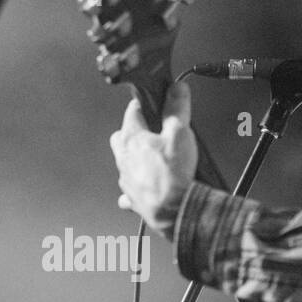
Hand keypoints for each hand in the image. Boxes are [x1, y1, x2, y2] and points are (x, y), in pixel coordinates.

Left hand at [109, 81, 197, 238]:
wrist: (173, 212)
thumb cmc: (173, 175)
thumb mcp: (180, 133)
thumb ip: (177, 109)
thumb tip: (177, 90)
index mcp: (132, 139)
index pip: (132, 111)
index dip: (143, 105)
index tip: (150, 102)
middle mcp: (124, 159)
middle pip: (121, 137)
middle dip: (133, 132)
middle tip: (149, 130)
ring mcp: (126, 180)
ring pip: (124, 163)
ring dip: (135, 159)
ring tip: (152, 158)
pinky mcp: (133, 199)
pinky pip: (130, 192)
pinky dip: (137, 188)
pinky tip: (149, 187)